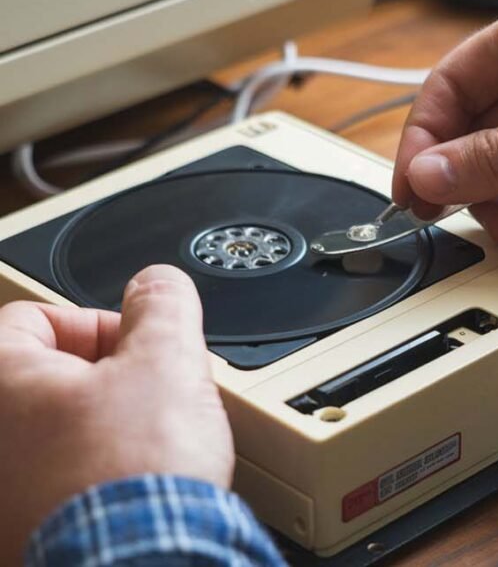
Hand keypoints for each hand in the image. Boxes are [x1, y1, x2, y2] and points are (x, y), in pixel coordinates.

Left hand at [0, 265, 233, 565]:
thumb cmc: (133, 477)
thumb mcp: (166, 359)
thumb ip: (161, 303)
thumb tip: (157, 284)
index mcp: (2, 382)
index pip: (37, 317)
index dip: (100, 322)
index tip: (138, 343)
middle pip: (54, 374)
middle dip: (114, 374)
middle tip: (152, 389)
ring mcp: (7, 487)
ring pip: (64, 427)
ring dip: (111, 421)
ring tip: (150, 438)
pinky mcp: (27, 527)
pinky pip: (65, 477)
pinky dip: (99, 469)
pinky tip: (134, 481)